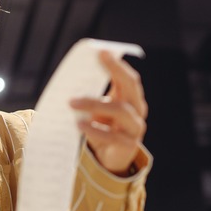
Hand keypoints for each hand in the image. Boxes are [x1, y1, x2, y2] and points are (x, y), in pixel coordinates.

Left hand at [70, 50, 147, 175]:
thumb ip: (94, 95)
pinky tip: (79, 125)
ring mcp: (135, 127)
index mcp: (131, 98)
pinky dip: (94, 129)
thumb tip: (75, 79)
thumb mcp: (99, 110)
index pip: (128, 77)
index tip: (101, 52)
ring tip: (72, 103)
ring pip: (120, 110)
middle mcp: (137, 110)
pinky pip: (112, 135)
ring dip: (94, 104)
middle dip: (114, 72)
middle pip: (131, 86)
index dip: (116, 64)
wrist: (110, 159)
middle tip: (90, 69)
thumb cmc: (104, 128)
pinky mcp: (128, 145)